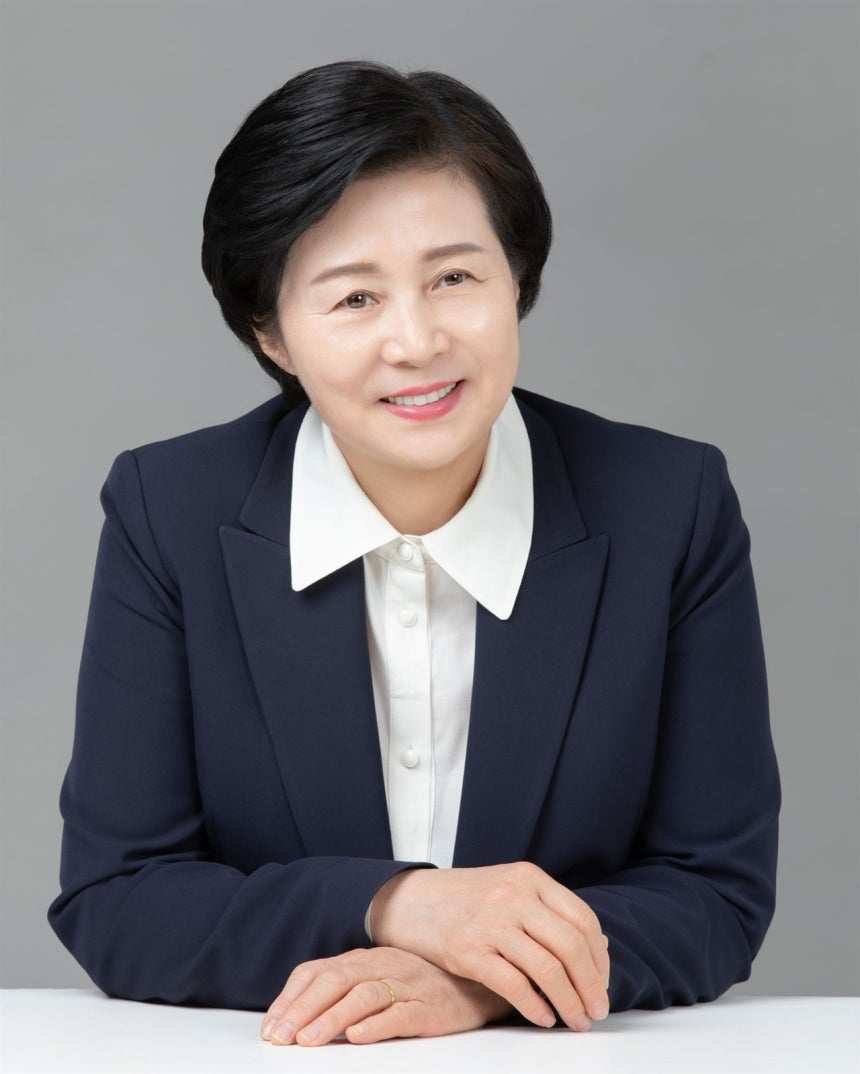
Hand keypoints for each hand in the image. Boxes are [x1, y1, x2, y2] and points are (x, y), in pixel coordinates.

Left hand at [261, 946, 511, 1046]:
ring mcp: (407, 983)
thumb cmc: (421, 985)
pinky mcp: (431, 1006)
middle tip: (282, 1039)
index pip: (318, 972)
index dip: (291, 999)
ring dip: (332, 1018)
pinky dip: (378, 1024)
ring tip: (310, 1040)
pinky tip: (359, 1036)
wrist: (477, 983)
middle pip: (336, 981)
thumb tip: (296, 1020)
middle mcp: (382, 965)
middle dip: (303, 1011)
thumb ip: (343, 993)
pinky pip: (402, 1013)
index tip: (270, 1028)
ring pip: (363, 995)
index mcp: (364, 959)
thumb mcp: (377, 982)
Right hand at [370, 862, 609, 1030]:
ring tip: (576, 1021)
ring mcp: (491, 922)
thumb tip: (599, 948)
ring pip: (548, 969)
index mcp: (529, 878)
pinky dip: (536, 1007)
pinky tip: (543, 1017)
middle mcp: (514, 896)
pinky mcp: (469, 951)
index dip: (599, 958)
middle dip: (591, 986)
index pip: (583, 920)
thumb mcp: (509, 887)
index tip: (601, 983)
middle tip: (597, 1011)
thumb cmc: (464, 899)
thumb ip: (548, 910)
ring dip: (570, 1003)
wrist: (409, 899)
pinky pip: (515, 985)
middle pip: (571, 946)